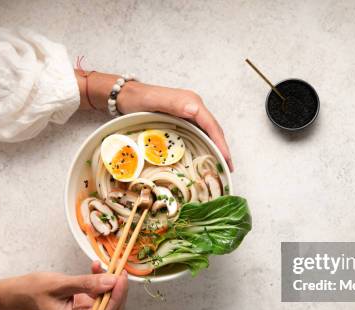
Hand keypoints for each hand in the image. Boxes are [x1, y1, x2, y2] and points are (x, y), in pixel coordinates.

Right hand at [0, 261, 127, 309]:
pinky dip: (100, 284)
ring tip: (106, 267)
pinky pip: (97, 297)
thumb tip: (112, 281)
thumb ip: (87, 283)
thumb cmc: (32, 291)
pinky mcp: (81, 309)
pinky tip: (96, 269)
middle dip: (117, 290)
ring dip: (109, 285)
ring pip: (106, 303)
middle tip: (119, 270)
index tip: (121, 276)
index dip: (117, 295)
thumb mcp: (60, 284)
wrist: (16, 294)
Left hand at [75, 70, 232, 170]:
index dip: (221, 143)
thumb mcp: (155, 101)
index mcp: (191, 102)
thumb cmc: (138, 99)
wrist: (126, 96)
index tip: (226, 159)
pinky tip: (205, 155)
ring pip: (209, 132)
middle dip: (223, 148)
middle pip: (214, 130)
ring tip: (220, 165)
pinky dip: (206, 144)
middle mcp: (194, 107)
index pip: (212, 125)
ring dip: (216, 147)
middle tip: (228, 168)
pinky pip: (199, 133)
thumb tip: (196, 110)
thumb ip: (175, 105)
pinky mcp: (183, 118)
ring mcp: (189, 113)